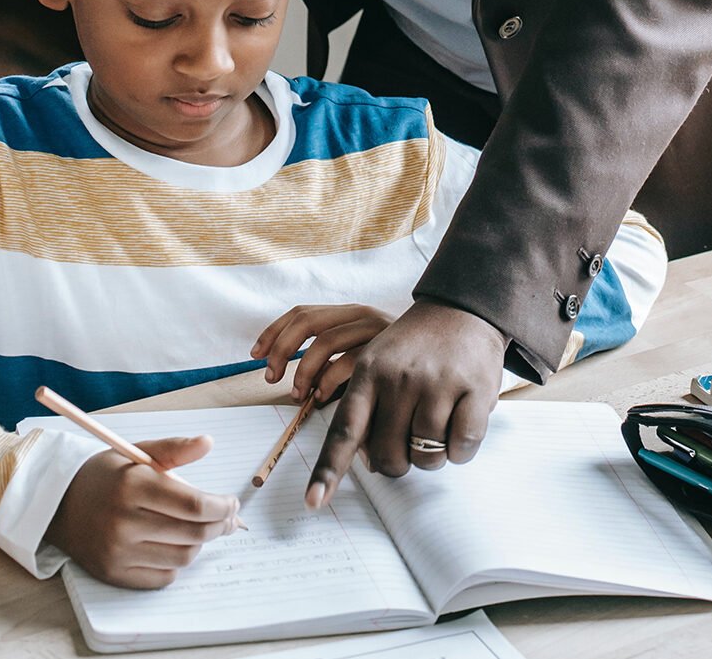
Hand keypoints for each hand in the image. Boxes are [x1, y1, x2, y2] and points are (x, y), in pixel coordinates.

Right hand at [45, 436, 240, 588]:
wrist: (59, 505)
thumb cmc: (107, 476)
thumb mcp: (138, 453)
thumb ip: (175, 449)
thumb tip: (208, 442)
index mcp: (133, 487)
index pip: (194, 504)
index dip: (222, 506)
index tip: (232, 502)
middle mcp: (123, 522)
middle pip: (194, 533)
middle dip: (220, 525)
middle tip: (228, 517)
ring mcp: (117, 552)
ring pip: (183, 557)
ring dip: (200, 543)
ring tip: (201, 528)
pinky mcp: (114, 573)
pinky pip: (164, 577)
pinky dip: (177, 562)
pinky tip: (176, 544)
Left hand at [251, 304, 394, 402]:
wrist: (455, 343)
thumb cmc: (405, 358)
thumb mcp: (365, 352)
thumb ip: (335, 359)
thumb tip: (294, 382)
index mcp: (351, 312)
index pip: (302, 312)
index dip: (274, 332)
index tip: (255, 354)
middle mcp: (361, 314)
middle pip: (307, 321)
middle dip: (281, 349)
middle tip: (270, 377)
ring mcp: (376, 329)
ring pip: (325, 341)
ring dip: (302, 371)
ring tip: (297, 394)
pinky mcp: (389, 349)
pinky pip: (349, 362)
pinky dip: (328, 381)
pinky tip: (323, 398)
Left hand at [303, 298, 506, 508]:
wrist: (462, 307)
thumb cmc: (416, 348)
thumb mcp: (378, 363)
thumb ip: (367, 408)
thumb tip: (366, 460)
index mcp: (367, 373)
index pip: (343, 431)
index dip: (329, 471)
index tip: (314, 502)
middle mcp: (398, 379)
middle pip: (389, 457)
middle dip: (399, 462)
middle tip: (410, 439)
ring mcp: (437, 384)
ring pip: (427, 457)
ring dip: (433, 456)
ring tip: (439, 424)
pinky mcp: (474, 389)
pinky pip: (462, 447)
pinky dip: (461, 449)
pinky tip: (461, 422)